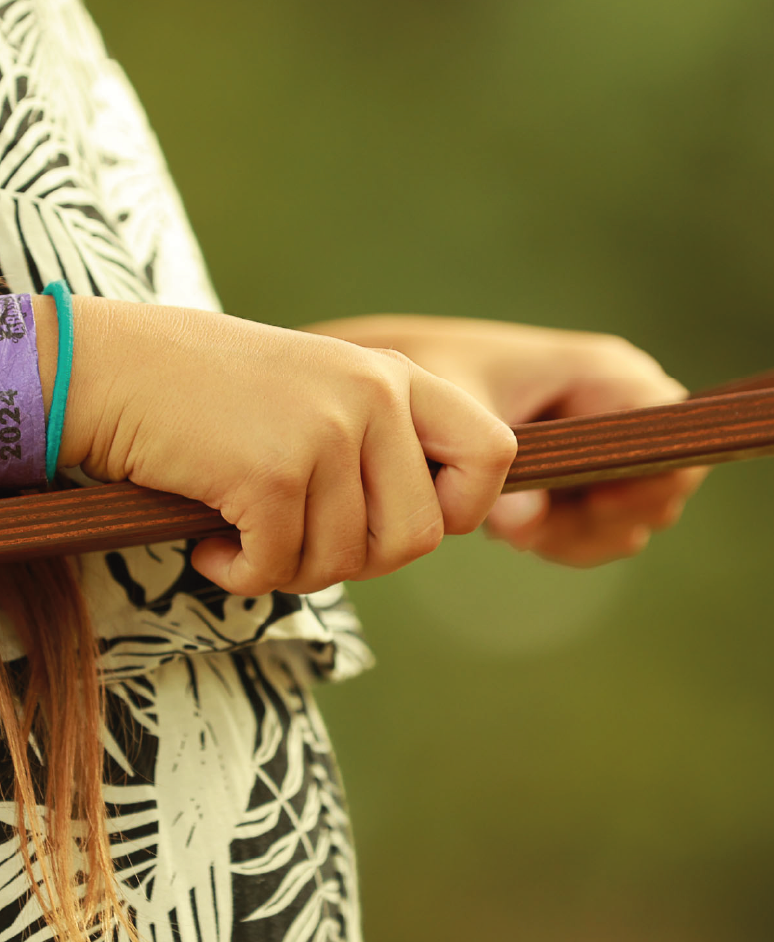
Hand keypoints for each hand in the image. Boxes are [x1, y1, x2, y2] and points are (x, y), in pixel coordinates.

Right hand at [41, 297, 515, 596]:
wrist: (110, 367)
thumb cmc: (216, 399)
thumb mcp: (324, 395)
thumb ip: (385, 446)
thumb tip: (434, 531)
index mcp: (397, 377)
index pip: (496, 453)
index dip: (462, 508)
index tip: (398, 515)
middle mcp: (375, 396)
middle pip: (418, 537)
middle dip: (359, 561)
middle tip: (299, 539)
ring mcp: (327, 430)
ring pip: (344, 563)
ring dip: (288, 569)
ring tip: (246, 532)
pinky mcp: (272, 471)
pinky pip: (280, 568)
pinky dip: (241, 574)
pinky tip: (213, 543)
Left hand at [302, 315, 707, 565]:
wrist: (403, 382)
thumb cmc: (433, 375)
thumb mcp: (454, 413)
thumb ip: (487, 468)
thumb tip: (522, 528)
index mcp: (609, 371)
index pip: (675, 437)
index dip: (645, 484)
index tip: (583, 505)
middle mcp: (625, 405)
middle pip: (660, 490)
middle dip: (598, 522)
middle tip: (528, 529)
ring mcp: (613, 442)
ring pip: (632, 519)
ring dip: (576, 537)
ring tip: (513, 525)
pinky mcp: (591, 473)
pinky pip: (605, 527)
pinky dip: (565, 539)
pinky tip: (517, 526)